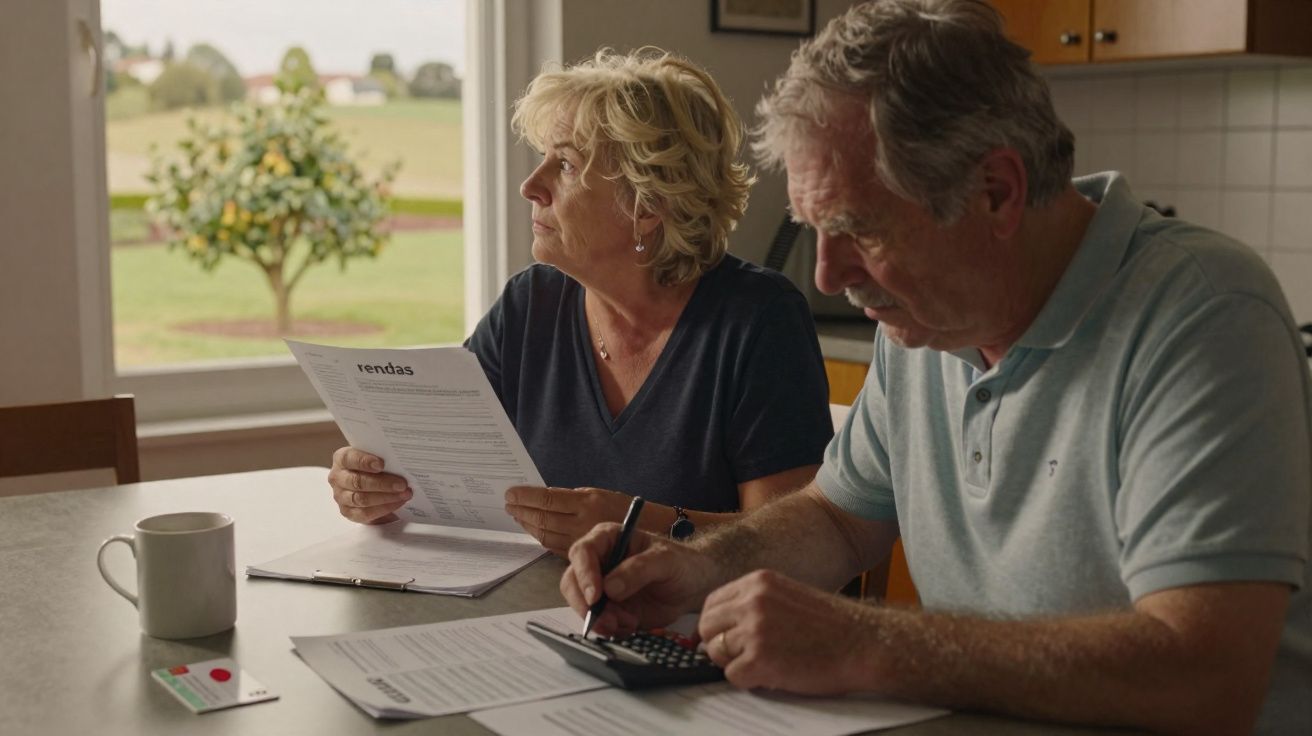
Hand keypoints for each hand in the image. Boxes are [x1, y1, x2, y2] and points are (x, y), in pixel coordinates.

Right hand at [327, 447, 411, 523]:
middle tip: (402, 484)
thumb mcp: (375, 457)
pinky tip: (397, 503)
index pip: (349, 458)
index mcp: (342, 459)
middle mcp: (338, 477)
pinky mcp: (348, 512)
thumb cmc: (374, 467)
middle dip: (382, 483)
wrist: (371, 484)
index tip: (381, 464)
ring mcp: (341, 496)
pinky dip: (384, 509)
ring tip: (404, 494)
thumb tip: (401, 458)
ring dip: (386, 497)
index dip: (364, 461)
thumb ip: (382, 456)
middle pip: (357, 481)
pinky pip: (365, 513)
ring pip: (361, 499)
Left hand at [504, 485, 633, 555]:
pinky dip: (540, 537)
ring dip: (528, 525)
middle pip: (543, 518)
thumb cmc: (622, 509)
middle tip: (507, 504)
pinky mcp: (581, 554)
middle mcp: (583, 522)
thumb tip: (543, 499)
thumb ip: (572, 498)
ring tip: (516, 515)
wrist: (648, 532)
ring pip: (545, 535)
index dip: (526, 497)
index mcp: (587, 502)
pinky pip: (554, 547)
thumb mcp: (599, 493)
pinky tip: (534, 529)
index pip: (548, 500)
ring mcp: (581, 540)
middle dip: (521, 511)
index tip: (511, 493)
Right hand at [560, 523, 716, 636]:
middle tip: (608, 619)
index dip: (584, 574)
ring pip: (581, 604)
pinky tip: (631, 625)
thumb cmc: (681, 563)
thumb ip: (639, 570)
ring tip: (628, 622)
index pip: (583, 552)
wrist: (694, 586)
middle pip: (572, 581)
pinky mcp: (608, 608)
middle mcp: (599, 561)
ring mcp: (601, 587)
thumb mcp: (665, 560)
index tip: (597, 596)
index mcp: (608, 538)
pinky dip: (609, 628)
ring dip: (599, 619)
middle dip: (586, 604)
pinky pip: (596, 621)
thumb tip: (610, 588)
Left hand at [698, 570, 876, 694]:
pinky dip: (749, 681)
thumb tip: (722, 625)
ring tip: (766, 663)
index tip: (726, 637)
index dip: (716, 624)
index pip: (712, 603)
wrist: (864, 643)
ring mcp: (755, 630)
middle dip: (719, 645)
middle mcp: (752, 602)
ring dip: (737, 663)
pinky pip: (732, 676)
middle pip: (706, 627)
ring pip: (717, 653)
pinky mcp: (760, 660)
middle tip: (743, 656)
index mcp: (758, 582)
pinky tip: (773, 674)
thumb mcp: (788, 594)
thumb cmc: (832, 625)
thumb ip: (755, 603)